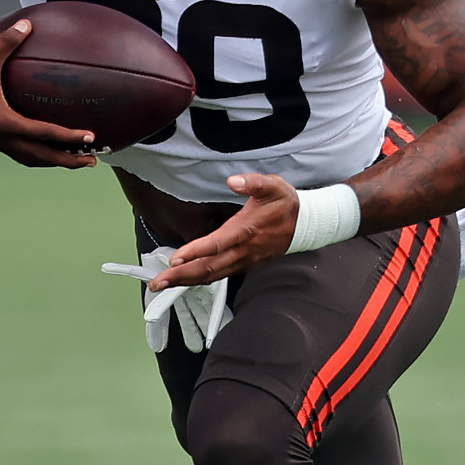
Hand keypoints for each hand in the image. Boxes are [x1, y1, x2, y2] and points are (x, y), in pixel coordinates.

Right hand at [0, 19, 98, 167]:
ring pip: (32, 159)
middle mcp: (4, 139)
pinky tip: (40, 146)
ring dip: (53, 161)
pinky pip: (20, 153)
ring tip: (72, 159)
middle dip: (68, 161)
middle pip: (43, 157)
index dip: (70, 138)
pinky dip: (37, 154)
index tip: (91, 138)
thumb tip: (26, 25)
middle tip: (91, 161)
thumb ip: (6, 43)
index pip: (46, 134)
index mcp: (6, 124)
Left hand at [150, 172, 299, 287]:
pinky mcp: (244, 265)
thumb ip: (253, 182)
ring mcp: (244, 260)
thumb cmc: (286, 204)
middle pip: (209, 268)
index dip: (196, 252)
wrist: (305, 224)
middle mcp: (244, 250)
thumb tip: (234, 180)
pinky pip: (219, 276)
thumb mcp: (273, 186)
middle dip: (182, 276)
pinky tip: (185, 280)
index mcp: (246, 230)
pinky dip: (200, 280)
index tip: (176, 258)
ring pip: (212, 275)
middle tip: (159, 282)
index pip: (217, 244)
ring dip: (187, 281)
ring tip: (164, 284)